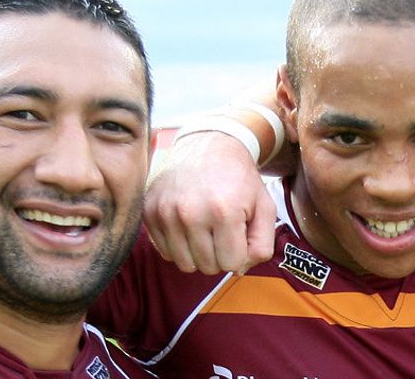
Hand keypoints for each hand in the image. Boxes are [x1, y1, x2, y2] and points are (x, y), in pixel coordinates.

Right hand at [144, 131, 275, 274]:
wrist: (207, 145)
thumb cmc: (238, 178)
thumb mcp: (265, 206)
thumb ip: (263, 244)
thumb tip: (239, 269)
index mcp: (224, 212)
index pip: (232, 264)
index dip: (239, 252)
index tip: (238, 233)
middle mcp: (191, 213)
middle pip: (208, 267)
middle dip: (219, 254)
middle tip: (221, 230)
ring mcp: (166, 212)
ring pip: (184, 264)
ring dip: (198, 253)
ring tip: (205, 229)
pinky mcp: (149, 211)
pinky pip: (165, 252)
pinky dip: (178, 245)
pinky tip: (188, 225)